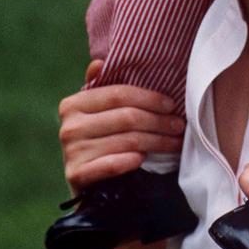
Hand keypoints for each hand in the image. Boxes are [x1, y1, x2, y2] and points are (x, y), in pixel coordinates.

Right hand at [58, 60, 184, 190]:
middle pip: (126, 117)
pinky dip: (128, 161)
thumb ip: (102, 86)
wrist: (89, 185)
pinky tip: (142, 158)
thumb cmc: (100, 139)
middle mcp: (69, 126)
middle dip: (158, 121)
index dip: (149, 98)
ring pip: (127, 140)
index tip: (171, 104)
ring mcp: (71, 152)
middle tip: (179, 125)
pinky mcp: (76, 175)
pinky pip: (110, 165)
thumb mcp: (99, 112)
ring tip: (174, 142)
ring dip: (156, 142)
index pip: (119, 94)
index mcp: (73, 103)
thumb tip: (99, 63)